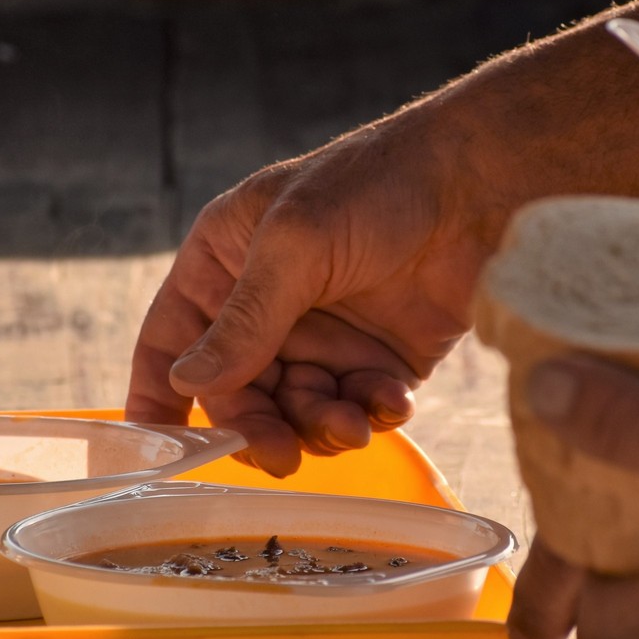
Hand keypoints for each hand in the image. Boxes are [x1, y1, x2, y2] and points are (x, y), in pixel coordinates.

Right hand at [124, 108, 503, 474]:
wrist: (481, 184)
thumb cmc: (377, 184)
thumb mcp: (296, 244)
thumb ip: (246, 320)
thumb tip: (187, 382)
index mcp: (225, 263)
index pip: (169, 340)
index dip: (157, 398)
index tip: (161, 454)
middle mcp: (266, 306)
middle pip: (236, 395)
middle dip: (257, 427)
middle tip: (281, 455)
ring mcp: (323, 337)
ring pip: (295, 412)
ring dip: (319, 427)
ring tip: (352, 422)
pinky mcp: (378, 361)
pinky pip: (358, 410)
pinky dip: (371, 415)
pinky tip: (392, 397)